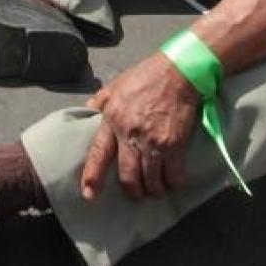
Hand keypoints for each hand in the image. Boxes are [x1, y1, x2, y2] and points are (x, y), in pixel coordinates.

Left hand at [80, 52, 198, 201]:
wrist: (178, 71)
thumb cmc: (146, 76)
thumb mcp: (116, 85)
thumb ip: (100, 101)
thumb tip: (87, 111)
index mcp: (112, 118)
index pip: (98, 153)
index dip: (93, 175)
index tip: (89, 194)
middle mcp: (130, 132)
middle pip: (127, 176)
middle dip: (132, 191)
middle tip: (136, 194)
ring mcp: (152, 140)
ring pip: (150, 180)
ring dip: (154, 189)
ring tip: (156, 189)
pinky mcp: (174, 144)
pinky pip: (172, 175)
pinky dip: (173, 183)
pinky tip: (173, 181)